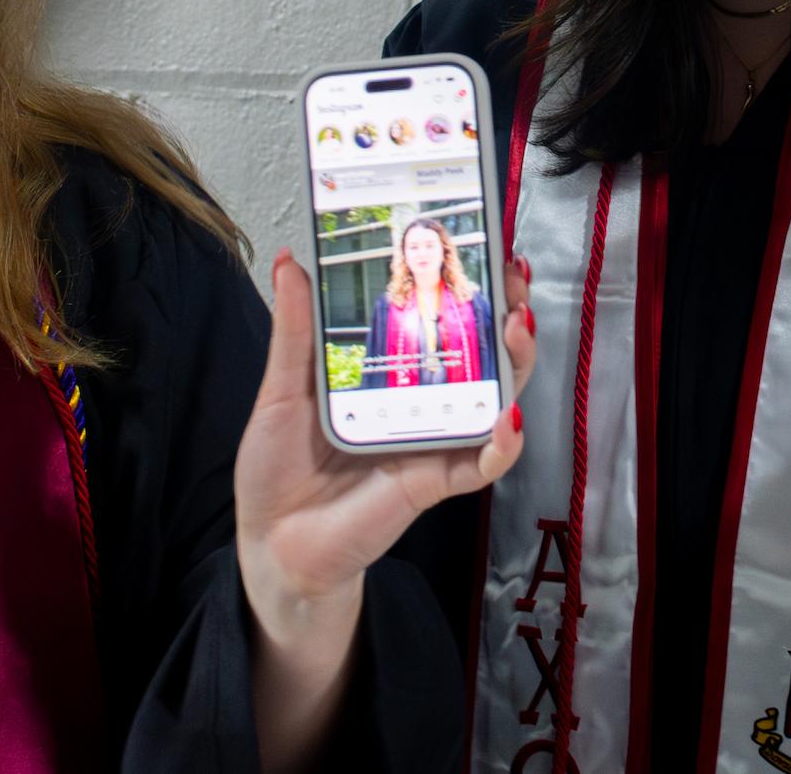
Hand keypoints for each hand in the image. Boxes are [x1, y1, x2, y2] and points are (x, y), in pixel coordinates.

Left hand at [236, 248, 536, 765]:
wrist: (272, 544)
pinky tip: (506, 417)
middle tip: (514, 279)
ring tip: (516, 328)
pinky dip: (501, 443)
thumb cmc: (277, 468)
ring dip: (517, 361)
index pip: (442, 318)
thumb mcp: (282, 390)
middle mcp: (422, 401)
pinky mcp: (434, 481)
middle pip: (484, 350)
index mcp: (390, 371)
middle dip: (509, 310)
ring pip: (497, 395)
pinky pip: (481, 463)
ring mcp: (433, 439)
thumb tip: (291, 261)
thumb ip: (295, 330)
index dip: (470, 284)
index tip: (484, 246)